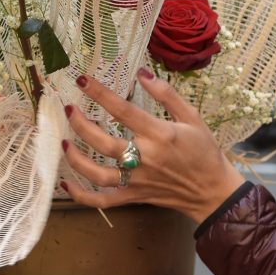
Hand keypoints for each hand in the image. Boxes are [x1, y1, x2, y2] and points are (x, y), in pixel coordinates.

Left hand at [61, 69, 244, 223]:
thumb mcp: (192, 116)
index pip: (123, 111)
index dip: (100, 94)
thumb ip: (167, 94)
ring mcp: (137, 181)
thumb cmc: (203, 150)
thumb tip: (142, 73)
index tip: (82, 80)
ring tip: (63, 141)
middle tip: (69, 108)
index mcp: (160, 135)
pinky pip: (102, 200)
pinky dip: (81, 195)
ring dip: (75, 158)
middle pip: (103, 143)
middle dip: (81, 124)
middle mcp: (145, 158)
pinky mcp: (134, 197)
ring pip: (97, 173)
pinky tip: (66, 183)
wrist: (212, 190)